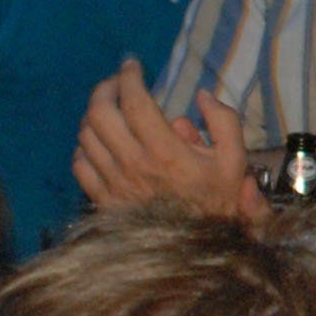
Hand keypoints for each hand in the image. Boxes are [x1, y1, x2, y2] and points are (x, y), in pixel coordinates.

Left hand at [71, 60, 262, 220]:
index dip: (129, 75)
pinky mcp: (103, 200)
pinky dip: (84, 147)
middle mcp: (133, 164)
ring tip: (109, 110)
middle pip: (100, 112)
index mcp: (165, 150)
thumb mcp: (235, 161)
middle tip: (117, 83)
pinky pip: (79, 164)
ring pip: (86, 135)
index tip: (133, 65)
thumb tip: (201, 95)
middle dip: (105, 88)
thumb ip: (223, 121)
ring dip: (94, 115)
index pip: (134, 99)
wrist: (198, 251)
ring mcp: (113, 183)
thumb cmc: (216, 203)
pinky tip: (99, 143)